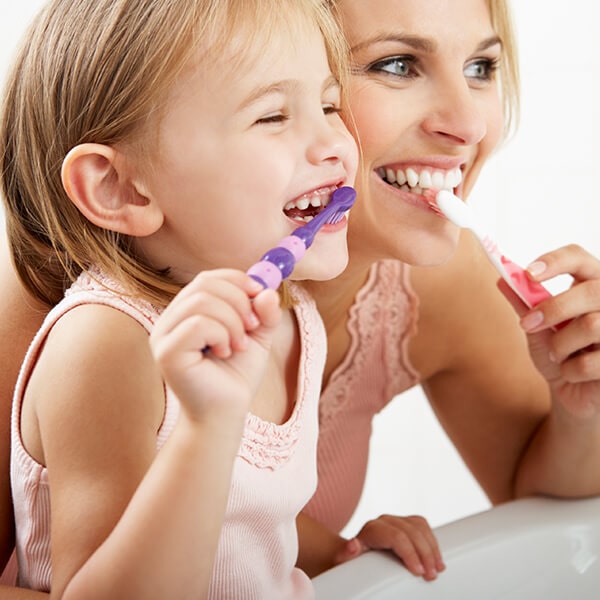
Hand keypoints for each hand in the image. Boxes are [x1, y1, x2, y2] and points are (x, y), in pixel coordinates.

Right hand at [150, 269, 280, 420]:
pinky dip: (221, 335)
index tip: (260, 294)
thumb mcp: (258, 336)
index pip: (208, 278)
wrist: (226, 413)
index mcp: (188, 311)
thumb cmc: (236, 375)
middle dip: (238, 300)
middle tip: (253, 325)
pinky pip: (197, 325)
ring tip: (240, 344)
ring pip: (201, 301)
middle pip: (204, 284)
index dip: (237, 280)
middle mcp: (170, 319)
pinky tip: (225, 352)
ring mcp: (163, 335)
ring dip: (232, 321)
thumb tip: (268, 290)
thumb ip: (265, 312)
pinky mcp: (166, 353)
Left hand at [335, 515, 444, 581]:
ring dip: (432, 548)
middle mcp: (384, 521)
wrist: (350, 552)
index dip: (410, 553)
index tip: (418, 572)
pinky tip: (436, 558)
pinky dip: (432, 542)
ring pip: (420, 527)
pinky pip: (423, 527)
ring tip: (437, 569)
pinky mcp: (405, 524)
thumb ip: (346, 552)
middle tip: (431, 575)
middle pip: (411, 532)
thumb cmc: (348, 559)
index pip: (396, 536)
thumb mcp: (344, 558)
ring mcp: (395, 521)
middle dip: (425, 554)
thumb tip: (353, 545)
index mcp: (372, 529)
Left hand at [501, 244, 599, 416]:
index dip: (556, 261)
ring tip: (556, 354)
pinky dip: (570, 370)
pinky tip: (571, 372)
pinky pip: (591, 362)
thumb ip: (524, 304)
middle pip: (591, 291)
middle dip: (553, 309)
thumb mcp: (537, 327)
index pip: (579, 257)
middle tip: (527, 324)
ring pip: (590, 326)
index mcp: (591, 283)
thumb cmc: (559, 352)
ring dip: (560, 345)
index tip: (528, 274)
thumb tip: (502, 278)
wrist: (573, 390)